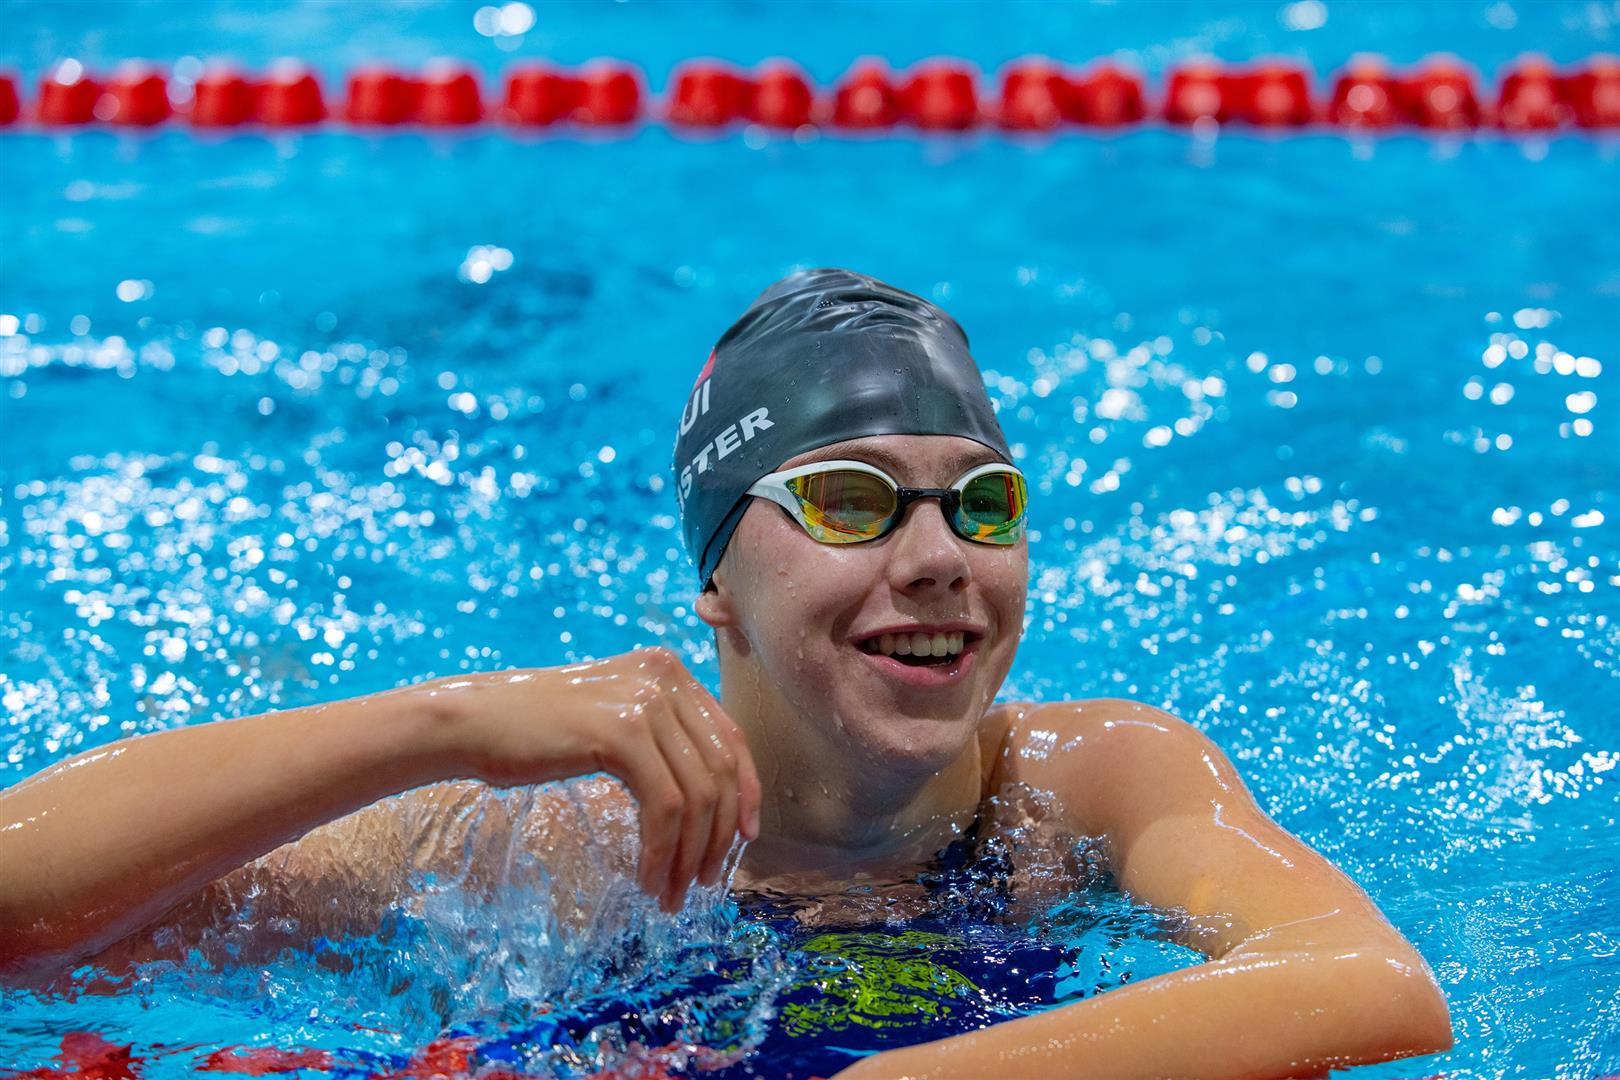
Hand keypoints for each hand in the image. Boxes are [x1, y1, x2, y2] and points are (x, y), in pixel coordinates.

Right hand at [419, 647, 761, 912]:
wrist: (473, 723)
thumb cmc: (535, 733)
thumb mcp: (611, 720)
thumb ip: (659, 738)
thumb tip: (710, 798)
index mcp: (668, 671)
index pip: (730, 737)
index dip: (746, 792)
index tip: (743, 838)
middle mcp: (665, 677)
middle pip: (722, 768)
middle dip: (718, 834)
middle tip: (702, 882)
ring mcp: (646, 700)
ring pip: (698, 794)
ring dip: (690, 854)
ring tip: (671, 892)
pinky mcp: (621, 731)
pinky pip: (665, 806)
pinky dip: (663, 850)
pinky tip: (649, 877)